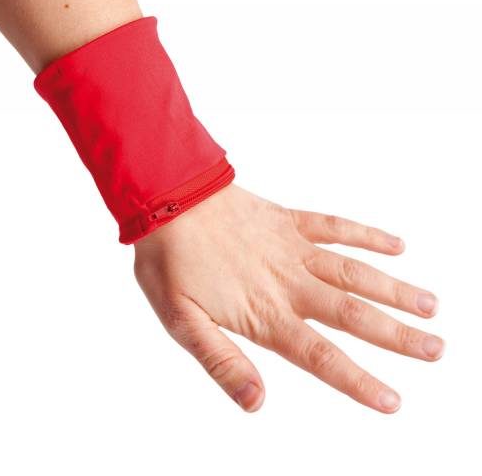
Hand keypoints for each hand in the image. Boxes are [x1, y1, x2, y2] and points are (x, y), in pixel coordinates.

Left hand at [133, 183, 443, 413]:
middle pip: (353, 314)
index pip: (320, 356)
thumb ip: (222, 361)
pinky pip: (336, 226)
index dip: (357, 380)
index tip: (392, 399)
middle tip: (437, 349)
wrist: (167, 201)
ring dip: (394, 290)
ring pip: (354, 272)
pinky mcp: (289, 220)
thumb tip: (256, 402)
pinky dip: (367, 235)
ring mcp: (292, 248)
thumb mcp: (182, 323)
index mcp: (265, 314)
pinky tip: (395, 244)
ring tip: (430, 305)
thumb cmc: (170, 264)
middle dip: (397, 336)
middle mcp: (289, 283)